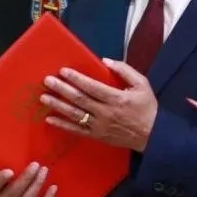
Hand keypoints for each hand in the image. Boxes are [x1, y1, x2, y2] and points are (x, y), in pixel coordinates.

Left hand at [41, 58, 156, 151]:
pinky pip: (76, 130)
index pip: (92, 87)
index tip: (63, 70)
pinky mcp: (96, 136)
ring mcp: (99, 126)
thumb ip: (124, 70)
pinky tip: (49, 119)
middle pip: (79, 99)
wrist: (152, 135)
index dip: (77, 78)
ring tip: (44, 97)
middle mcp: (105, 112)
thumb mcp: (142, 84)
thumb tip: (105, 60)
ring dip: (58, 105)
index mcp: (116, 98)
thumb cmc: (146, 107)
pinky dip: (62, 125)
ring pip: (74, 115)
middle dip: (62, 89)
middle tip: (47, 80)